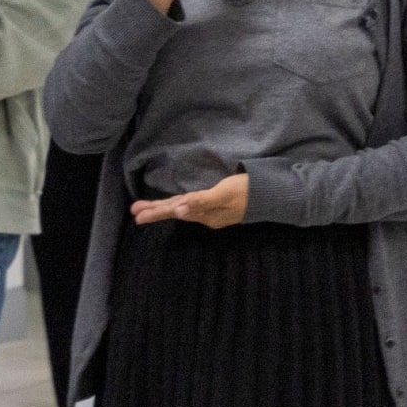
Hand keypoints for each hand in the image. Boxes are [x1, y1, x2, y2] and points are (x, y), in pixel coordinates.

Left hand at [130, 172, 247, 228]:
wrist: (271, 195)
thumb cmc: (247, 191)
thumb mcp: (224, 194)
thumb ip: (202, 202)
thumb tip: (179, 211)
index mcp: (205, 214)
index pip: (175, 212)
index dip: (157, 211)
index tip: (138, 215)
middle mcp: (205, 215)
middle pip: (176, 211)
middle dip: (156, 211)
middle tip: (135, 212)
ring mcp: (212, 211)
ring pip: (182, 209)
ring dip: (164, 208)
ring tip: (146, 209)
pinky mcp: (216, 205)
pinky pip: (191, 206)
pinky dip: (179, 205)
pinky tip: (174, 206)